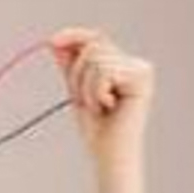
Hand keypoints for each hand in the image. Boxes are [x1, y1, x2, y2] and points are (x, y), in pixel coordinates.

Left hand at [49, 27, 153, 165]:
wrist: (110, 157)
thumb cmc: (98, 131)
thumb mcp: (78, 93)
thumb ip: (70, 67)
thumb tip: (56, 42)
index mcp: (123, 65)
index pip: (96, 39)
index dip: (74, 36)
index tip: (51, 41)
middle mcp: (136, 63)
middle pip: (94, 45)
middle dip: (78, 75)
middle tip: (87, 102)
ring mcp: (141, 68)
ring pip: (96, 59)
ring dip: (87, 88)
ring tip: (100, 108)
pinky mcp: (142, 76)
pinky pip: (104, 71)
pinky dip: (97, 92)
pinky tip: (108, 107)